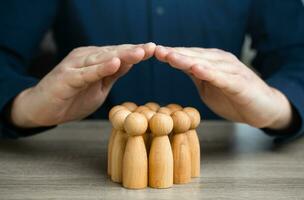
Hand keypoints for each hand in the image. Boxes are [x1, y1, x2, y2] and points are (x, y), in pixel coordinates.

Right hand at [11, 43, 155, 127]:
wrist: (41, 109)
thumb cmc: (71, 98)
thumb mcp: (99, 87)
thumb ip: (112, 74)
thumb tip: (130, 62)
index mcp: (95, 61)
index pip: (120, 55)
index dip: (137, 53)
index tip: (155, 50)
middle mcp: (85, 58)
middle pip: (114, 53)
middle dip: (134, 51)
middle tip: (153, 48)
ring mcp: (75, 66)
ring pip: (102, 59)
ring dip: (122, 55)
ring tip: (140, 52)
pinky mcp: (66, 77)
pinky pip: (86, 73)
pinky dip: (100, 68)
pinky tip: (115, 63)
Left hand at [155, 46, 291, 129]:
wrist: (263, 109)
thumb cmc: (233, 97)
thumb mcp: (208, 86)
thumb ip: (195, 74)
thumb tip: (176, 64)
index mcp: (211, 62)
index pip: (188, 56)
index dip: (171, 54)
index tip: (152, 52)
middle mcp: (221, 62)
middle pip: (194, 56)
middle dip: (175, 54)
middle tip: (156, 50)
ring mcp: (232, 71)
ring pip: (206, 63)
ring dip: (187, 59)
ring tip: (170, 56)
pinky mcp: (240, 84)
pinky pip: (223, 78)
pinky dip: (210, 73)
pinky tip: (197, 69)